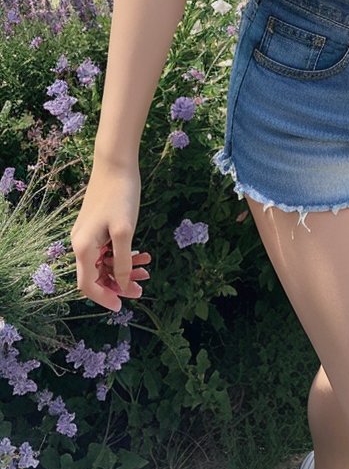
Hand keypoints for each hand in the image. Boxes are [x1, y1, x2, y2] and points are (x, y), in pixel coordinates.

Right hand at [70, 160, 151, 312]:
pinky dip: (124, 255)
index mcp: (83, 247)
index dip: (104, 298)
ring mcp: (88, 235)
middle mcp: (80, 243)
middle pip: (96, 276)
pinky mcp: (97, 226)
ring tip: (147, 270)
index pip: (88, 285)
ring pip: (104, 263)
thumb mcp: (124, 231)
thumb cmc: (120, 195)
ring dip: (124, 269)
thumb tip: (121, 285)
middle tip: (141, 288)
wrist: (116, 163)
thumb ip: (122, 261)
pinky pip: (108, 249)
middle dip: (118, 284)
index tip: (123, 306)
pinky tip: (143, 254)